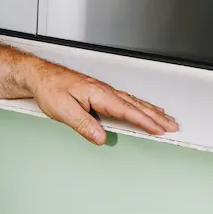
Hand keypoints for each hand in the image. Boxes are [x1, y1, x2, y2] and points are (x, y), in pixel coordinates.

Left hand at [23, 60, 178, 143]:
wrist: (39, 76)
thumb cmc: (50, 89)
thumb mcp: (64, 110)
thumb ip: (84, 125)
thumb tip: (101, 137)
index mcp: (98, 93)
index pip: (127, 110)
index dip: (145, 121)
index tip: (159, 129)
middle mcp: (104, 90)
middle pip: (136, 105)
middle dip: (156, 116)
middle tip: (172, 126)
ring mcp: (103, 91)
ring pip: (133, 101)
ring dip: (151, 110)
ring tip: (165, 118)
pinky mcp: (100, 93)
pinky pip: (125, 100)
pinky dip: (139, 105)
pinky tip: (143, 108)